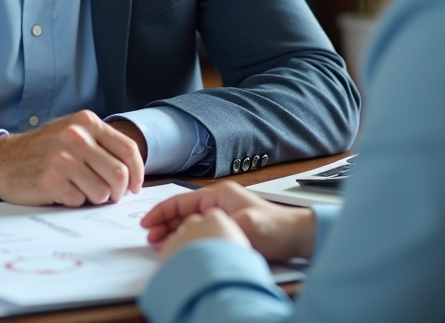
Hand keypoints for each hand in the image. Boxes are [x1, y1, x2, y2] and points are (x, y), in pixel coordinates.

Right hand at [0, 110, 144, 205]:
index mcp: (86, 122)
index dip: (138, 172)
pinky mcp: (50, 179)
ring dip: (95, 198)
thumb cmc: (43, 151)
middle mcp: (75, 136)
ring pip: (102, 191)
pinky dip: (74, 201)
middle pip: (119, 174)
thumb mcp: (73, 134)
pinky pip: (79, 201)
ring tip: (80, 191)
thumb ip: (101, 145)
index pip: (128, 149)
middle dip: (118, 192)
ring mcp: (62, 158)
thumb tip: (133, 173)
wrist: (2, 160)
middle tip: (109, 196)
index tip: (135, 186)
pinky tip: (61, 192)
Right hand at [141, 181, 316, 261]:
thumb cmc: (276, 227)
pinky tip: (180, 248)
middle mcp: (218, 203)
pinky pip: (198, 231)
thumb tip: (202, 230)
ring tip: (159, 245)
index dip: (161, 212)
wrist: (296, 237)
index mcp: (220, 195)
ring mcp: (221, 216)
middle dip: (163, 224)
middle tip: (150, 239)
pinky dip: (186, 238)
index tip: (147, 224)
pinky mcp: (225, 229)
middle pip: (182, 212)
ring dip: (173, 232)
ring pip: (188, 222)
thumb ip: (224, 225)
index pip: (181, 200)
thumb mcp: (249, 225)